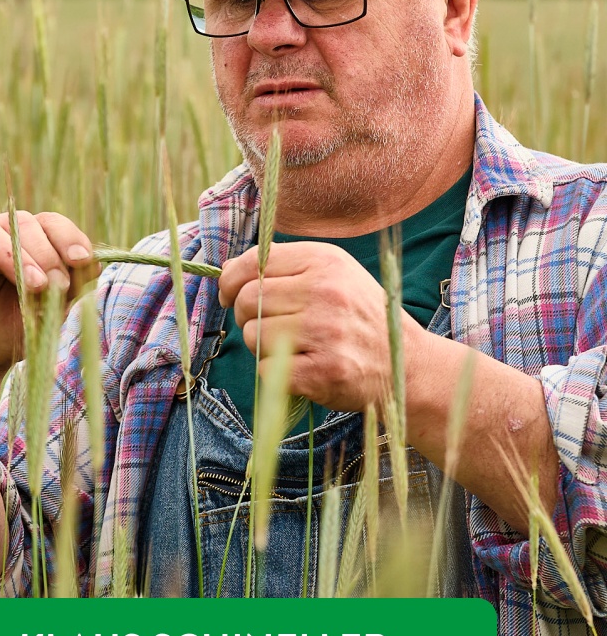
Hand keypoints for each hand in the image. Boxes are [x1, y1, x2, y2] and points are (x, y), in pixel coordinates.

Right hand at [0, 211, 99, 380]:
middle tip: (54, 284)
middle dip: (45, 253)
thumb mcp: (46, 314)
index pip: (50, 224)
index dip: (68, 237)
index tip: (82, 259)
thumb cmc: (10, 333)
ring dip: (14, 256)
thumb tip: (93, 264)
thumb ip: (67, 291)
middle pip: (24, 224)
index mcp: (27, 243)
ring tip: (32, 285)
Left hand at [219, 241, 407, 412]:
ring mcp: (324, 332)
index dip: (231, 281)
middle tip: (270, 327)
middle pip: (247, 300)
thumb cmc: (361, 317)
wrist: (408, 365)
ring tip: (293, 348)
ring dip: (263, 347)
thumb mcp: (333, 275)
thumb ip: (283, 267)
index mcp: (324, 261)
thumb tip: (227, 270)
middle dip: (248, 317)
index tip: (231, 295)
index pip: (253, 262)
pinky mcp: (322, 372)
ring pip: (253, 336)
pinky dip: (275, 374)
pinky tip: (301, 369)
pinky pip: (266, 370)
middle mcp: (325, 292)